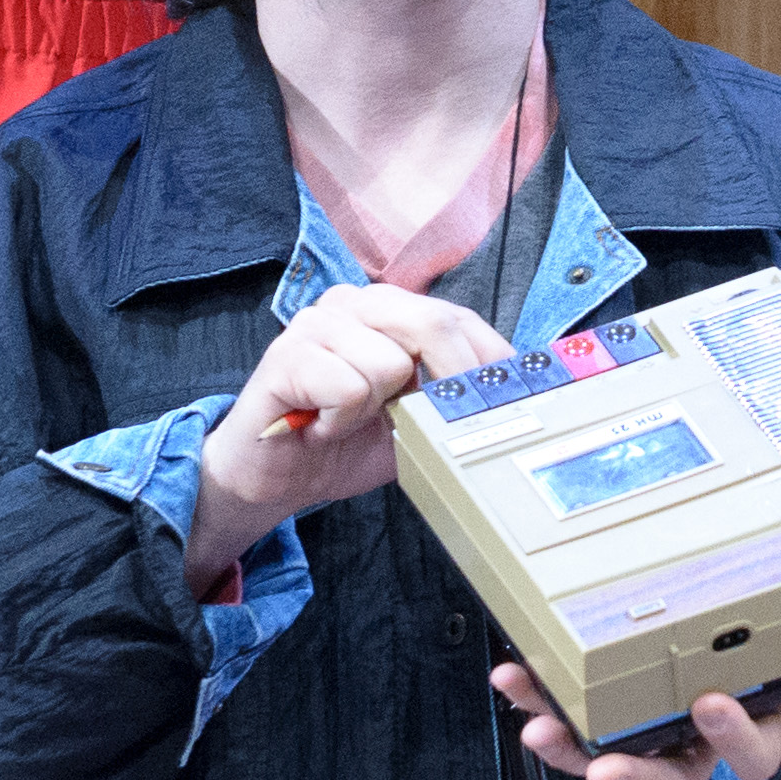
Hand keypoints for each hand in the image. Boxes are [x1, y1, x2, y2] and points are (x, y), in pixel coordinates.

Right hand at [187, 285, 512, 593]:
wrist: (272, 477)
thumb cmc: (342, 442)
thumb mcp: (413, 418)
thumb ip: (450, 396)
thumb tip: (508, 397)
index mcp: (388, 308)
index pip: (459, 318)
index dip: (489, 362)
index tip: (503, 400)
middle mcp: (353, 302)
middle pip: (435, 324)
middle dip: (450, 382)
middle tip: (436, 422)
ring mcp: (317, 323)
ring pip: (393, 363)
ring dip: (377, 411)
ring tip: (346, 422)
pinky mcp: (287, 355)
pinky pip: (350, 388)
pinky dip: (342, 422)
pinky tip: (322, 427)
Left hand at [491, 658, 780, 779]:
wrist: (757, 616)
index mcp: (755, 727)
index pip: (750, 756)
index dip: (731, 737)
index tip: (709, 703)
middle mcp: (699, 740)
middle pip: (668, 779)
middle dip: (632, 774)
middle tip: (601, 761)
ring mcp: (652, 726)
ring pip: (611, 753)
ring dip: (569, 744)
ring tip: (533, 719)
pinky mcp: (611, 704)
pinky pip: (575, 712)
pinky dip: (543, 696)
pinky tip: (512, 675)